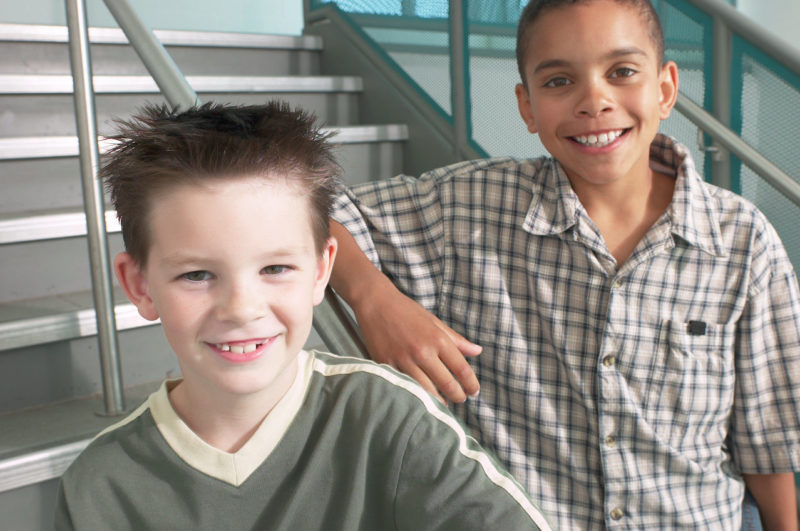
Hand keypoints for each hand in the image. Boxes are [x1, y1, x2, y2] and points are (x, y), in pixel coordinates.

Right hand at [351, 280, 481, 402]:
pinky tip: (421, 398)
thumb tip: (478, 351)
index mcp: (437, 339)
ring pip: (426, 391)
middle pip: (447, 384)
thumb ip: (456, 340)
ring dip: (438, 401)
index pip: (462, 369)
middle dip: (458, 396)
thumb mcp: (434, 322)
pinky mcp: (387, 365)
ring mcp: (403, 360)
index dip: (471, 384)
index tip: (474, 391)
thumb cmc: (407, 311)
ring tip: (443, 403)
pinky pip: (405, 386)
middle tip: (461, 399)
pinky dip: (415, 395)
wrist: (376, 303)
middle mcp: (423, 352)